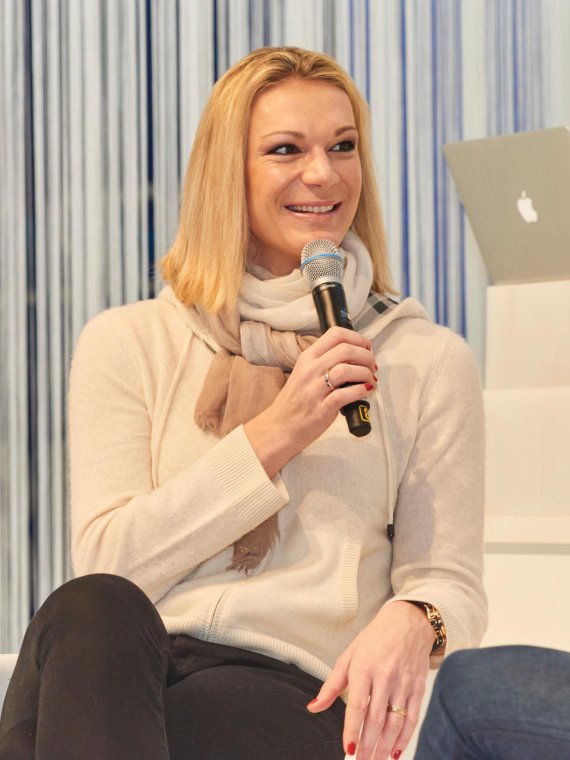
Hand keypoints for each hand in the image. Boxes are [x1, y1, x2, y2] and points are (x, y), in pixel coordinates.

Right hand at [244, 326, 376, 476]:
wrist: (280, 427)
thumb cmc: (295, 401)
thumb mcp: (304, 372)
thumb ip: (324, 361)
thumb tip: (354, 354)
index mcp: (307, 358)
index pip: (336, 334)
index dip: (357, 338)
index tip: (366, 347)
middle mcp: (310, 370)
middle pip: (346, 349)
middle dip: (366, 356)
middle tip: (372, 366)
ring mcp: (314, 390)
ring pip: (347, 369)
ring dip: (366, 373)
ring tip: (370, 380)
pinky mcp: (322, 409)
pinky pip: (346, 394)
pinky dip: (361, 390)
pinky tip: (365, 391)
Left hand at [307, 601, 433, 758]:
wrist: (408, 623)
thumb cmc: (374, 639)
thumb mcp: (348, 656)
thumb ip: (331, 685)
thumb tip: (313, 707)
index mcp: (363, 667)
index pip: (357, 706)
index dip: (352, 731)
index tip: (348, 750)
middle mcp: (384, 676)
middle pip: (376, 719)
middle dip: (368, 746)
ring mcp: (403, 683)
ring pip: (394, 722)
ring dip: (385, 747)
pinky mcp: (418, 687)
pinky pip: (412, 718)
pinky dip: (405, 738)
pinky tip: (396, 751)